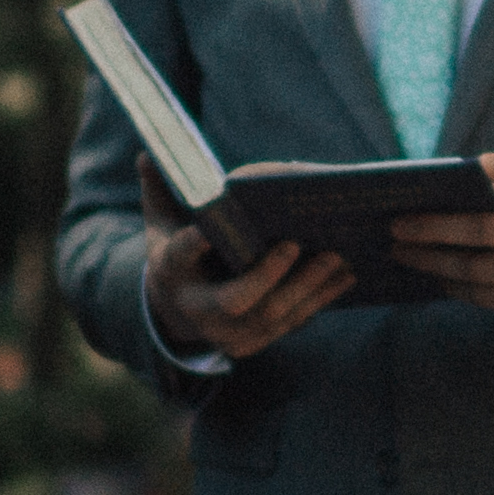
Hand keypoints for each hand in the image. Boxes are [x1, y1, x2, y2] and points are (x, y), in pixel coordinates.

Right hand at [142, 175, 356, 358]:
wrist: (180, 309)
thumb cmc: (179, 253)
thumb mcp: (162, 222)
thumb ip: (159, 188)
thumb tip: (149, 152)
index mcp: (172, 273)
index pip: (180, 256)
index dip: (192, 244)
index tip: (206, 229)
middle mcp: (199, 311)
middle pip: (237, 301)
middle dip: (270, 276)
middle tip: (296, 243)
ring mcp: (229, 334)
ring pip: (273, 316)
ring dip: (308, 287)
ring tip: (336, 257)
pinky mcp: (257, 342)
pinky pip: (293, 323)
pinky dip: (320, 300)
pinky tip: (344, 276)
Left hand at [384, 152, 493, 326]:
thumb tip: (435, 197)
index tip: (475, 164)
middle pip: (485, 232)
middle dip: (433, 229)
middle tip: (396, 226)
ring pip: (477, 270)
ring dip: (432, 262)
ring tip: (403, 253)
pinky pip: (485, 296)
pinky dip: (453, 285)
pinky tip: (433, 274)